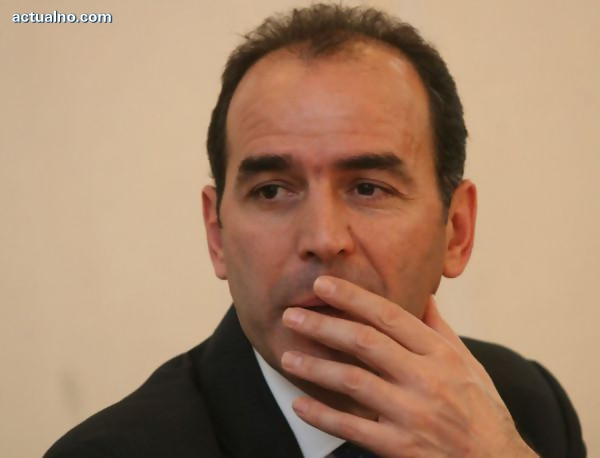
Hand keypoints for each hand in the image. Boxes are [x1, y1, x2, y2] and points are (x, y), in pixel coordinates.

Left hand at [280, 276, 537, 456]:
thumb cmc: (480, 410)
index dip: (352, 298)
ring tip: (287, 358)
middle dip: (323, 326)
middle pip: (365, 343)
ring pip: (354, 382)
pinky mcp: (402, 448)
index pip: (389, 316)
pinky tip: (300, 405)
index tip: (323, 285)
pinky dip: (324, 416)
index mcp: (441, 354)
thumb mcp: (466, 363)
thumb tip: (422, 294)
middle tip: (291, 315)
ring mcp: (414, 415)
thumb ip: (438, 329)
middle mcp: (427, 379)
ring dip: (315, 368)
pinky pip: (354, 429)